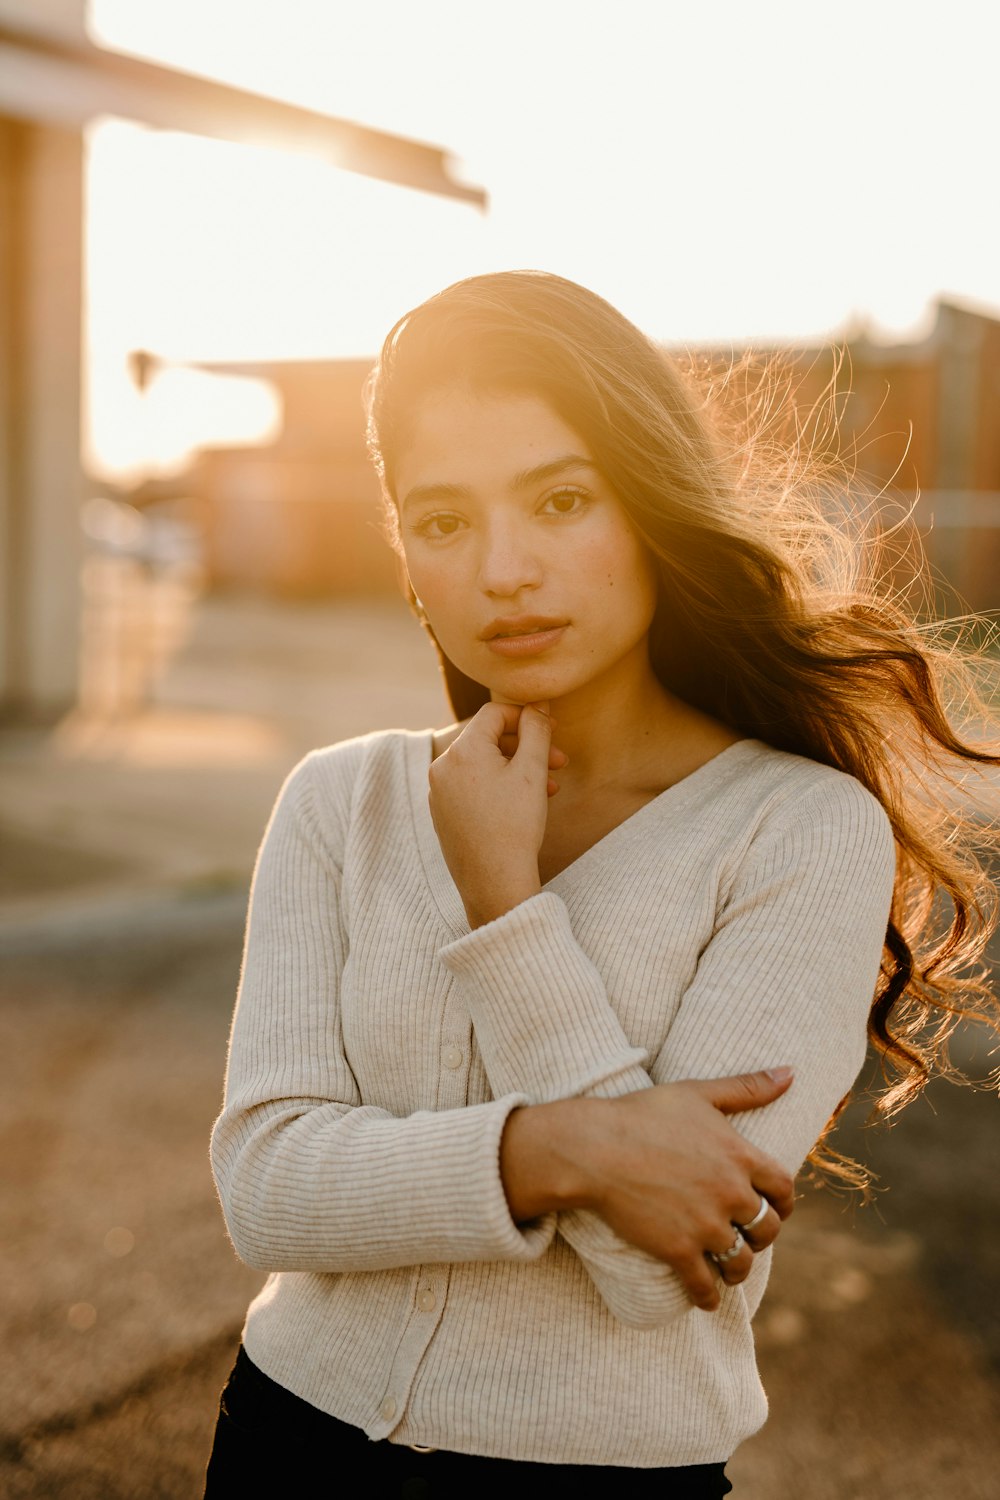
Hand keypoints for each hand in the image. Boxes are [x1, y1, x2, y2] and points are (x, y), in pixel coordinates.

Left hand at [428, 701, 567, 927]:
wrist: (493, 882)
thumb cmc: (515, 825)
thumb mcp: (532, 771)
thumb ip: (536, 730)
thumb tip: (537, 703)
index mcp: (462, 750)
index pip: (494, 714)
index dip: (527, 716)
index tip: (553, 730)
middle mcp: (443, 767)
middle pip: (489, 739)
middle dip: (527, 747)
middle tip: (559, 762)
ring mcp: (439, 792)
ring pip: (483, 765)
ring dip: (518, 769)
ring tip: (548, 787)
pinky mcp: (443, 813)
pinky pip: (473, 787)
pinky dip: (499, 787)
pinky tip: (524, 804)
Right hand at [501, 1068, 794, 1311]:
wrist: (595, 1147)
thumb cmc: (643, 1114)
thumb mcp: (697, 1093)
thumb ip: (747, 1087)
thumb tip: (791, 1072)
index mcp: (739, 1156)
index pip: (783, 1189)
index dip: (784, 1203)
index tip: (777, 1209)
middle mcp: (730, 1193)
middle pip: (767, 1228)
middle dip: (762, 1236)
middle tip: (749, 1237)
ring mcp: (705, 1225)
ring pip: (740, 1261)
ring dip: (738, 1268)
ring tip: (729, 1268)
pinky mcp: (677, 1250)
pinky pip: (704, 1285)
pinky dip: (709, 1296)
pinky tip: (707, 1298)